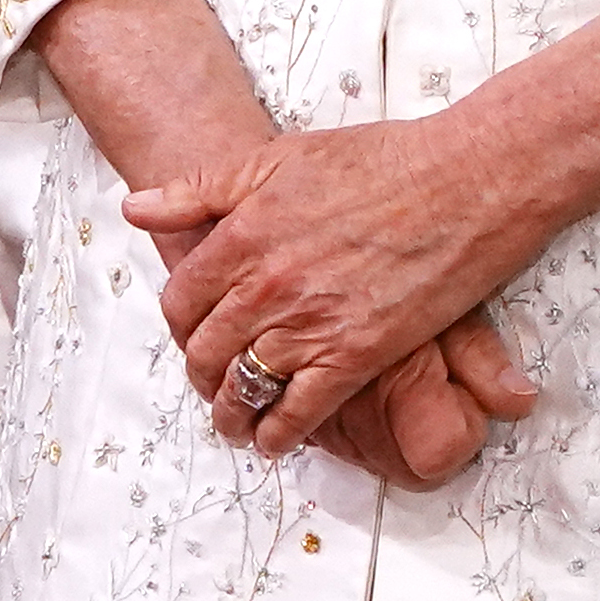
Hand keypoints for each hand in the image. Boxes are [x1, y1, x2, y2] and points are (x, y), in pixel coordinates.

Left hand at [128, 119, 564, 461]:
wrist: (465, 180)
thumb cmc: (380, 159)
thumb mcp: (278, 158)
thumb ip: (200, 189)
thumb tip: (134, 209)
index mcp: (242, 235)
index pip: (181, 299)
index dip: (180, 323)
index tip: (190, 332)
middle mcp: (266, 286)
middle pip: (205, 350)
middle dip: (200, 373)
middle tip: (209, 382)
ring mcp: (310, 324)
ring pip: (244, 387)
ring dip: (230, 413)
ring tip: (233, 422)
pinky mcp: (356, 355)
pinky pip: (299, 412)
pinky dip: (278, 435)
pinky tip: (273, 442)